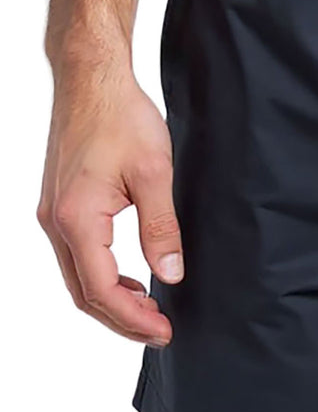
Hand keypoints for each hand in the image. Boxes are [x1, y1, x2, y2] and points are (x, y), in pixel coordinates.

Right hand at [37, 63, 181, 345]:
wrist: (92, 80)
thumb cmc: (122, 117)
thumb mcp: (155, 173)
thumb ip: (161, 227)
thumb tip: (170, 276)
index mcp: (76, 219)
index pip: (102, 289)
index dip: (133, 318)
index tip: (164, 332)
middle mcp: (55, 222)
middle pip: (83, 293)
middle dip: (121, 319)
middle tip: (160, 331)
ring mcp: (53, 214)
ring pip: (77, 276)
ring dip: (111, 300)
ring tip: (149, 311)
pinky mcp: (60, 204)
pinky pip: (76, 255)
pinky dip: (101, 276)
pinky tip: (131, 277)